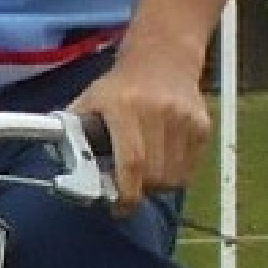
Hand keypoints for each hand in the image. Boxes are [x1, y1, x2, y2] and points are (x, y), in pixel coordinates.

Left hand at [68, 59, 206, 212]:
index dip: (126, 192)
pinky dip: (174, 175)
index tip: (118, 208)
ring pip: (174, 177)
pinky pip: (189, 168)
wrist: (162, 59)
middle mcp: (159, 113)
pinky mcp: (202, 126)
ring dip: (157, 186)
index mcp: (124, 107)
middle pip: (155, 175)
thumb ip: (74, 134)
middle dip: (139, 191)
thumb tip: (65, 170)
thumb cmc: (118, 87)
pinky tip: (160, 163)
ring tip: (142, 176)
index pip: (132, 162)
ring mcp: (185, 120)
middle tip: (127, 189)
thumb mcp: (88, 102)